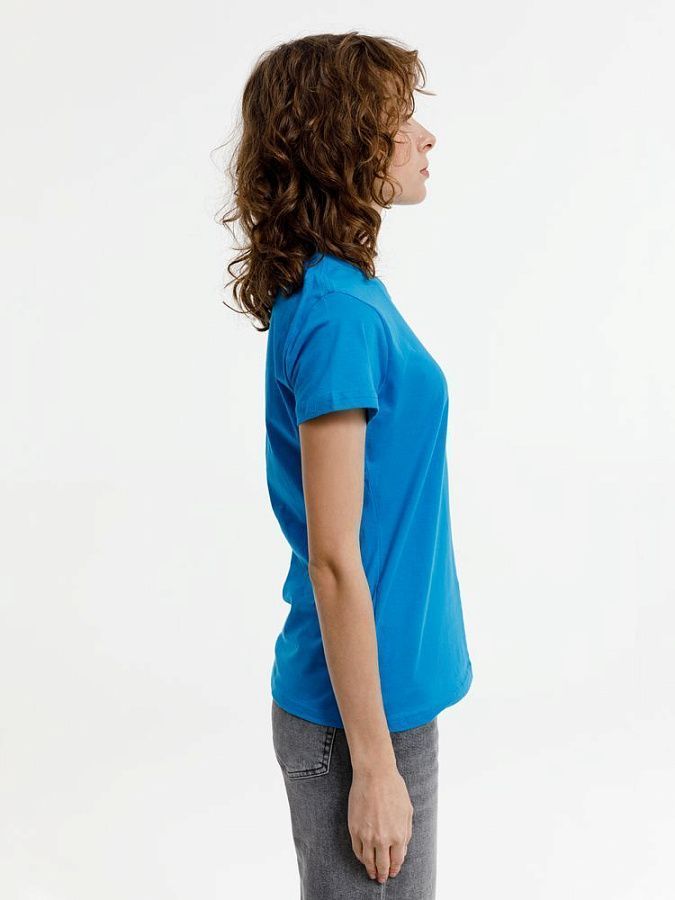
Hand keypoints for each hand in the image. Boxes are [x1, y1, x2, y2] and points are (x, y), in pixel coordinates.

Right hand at [347, 766, 413, 883]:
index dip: (395, 868)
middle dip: (383, 874)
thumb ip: (406, 833)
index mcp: (398, 835)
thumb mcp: (408, 811)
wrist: (374, 775)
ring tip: (371, 873)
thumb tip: (402, 849)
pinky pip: (357, 850)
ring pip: (368, 861)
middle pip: (382, 865)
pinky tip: (362, 858)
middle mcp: (383, 839)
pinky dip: (360, 857)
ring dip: (370, 869)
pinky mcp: (354, 829)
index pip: (397, 860)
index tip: (393, 872)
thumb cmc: (393, 789)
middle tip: (381, 878)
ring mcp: (367, 835)